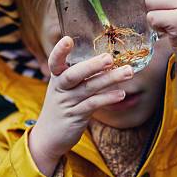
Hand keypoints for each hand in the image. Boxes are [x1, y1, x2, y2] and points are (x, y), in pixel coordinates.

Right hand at [28, 36, 132, 176]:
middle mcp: (60, 88)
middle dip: (92, 65)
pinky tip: (121, 94)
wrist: (48, 137)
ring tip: (128, 72)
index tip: (67, 39)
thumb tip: (106, 57)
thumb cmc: (62, 105)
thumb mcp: (65, 87)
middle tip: (109, 57)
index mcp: (57, 77)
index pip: (55, 62)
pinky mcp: (76, 117)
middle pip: (74, 74)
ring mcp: (68, 103)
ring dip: (110, 79)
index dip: (59, 51)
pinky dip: (107, 98)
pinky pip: (93, 105)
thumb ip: (80, 74)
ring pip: (89, 89)